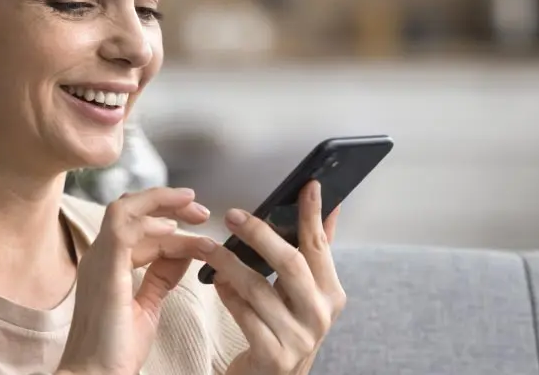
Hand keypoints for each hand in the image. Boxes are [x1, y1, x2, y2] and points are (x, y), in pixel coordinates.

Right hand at [57, 187, 217, 374]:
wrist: (97, 374)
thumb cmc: (115, 350)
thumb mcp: (147, 305)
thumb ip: (162, 277)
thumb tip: (185, 252)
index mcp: (107, 265)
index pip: (139, 229)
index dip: (171, 225)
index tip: (202, 230)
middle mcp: (99, 257)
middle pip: (130, 209)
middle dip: (167, 204)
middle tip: (201, 211)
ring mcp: (99, 260)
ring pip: (126, 209)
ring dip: (163, 205)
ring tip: (195, 211)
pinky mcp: (105, 268)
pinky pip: (124, 227)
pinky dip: (152, 222)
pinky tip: (175, 230)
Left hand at [205, 181, 347, 374]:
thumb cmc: (285, 329)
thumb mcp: (304, 294)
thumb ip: (314, 253)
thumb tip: (328, 207)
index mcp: (331, 294)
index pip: (320, 246)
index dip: (313, 214)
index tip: (308, 185)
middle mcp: (319, 315)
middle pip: (291, 263)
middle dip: (260, 235)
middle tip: (233, 215)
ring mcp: (298, 337)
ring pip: (258, 288)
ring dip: (229, 263)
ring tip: (207, 247)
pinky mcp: (272, 354)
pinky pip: (243, 315)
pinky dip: (227, 295)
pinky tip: (217, 283)